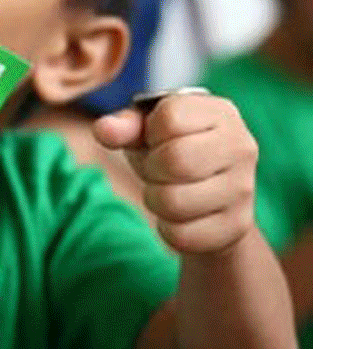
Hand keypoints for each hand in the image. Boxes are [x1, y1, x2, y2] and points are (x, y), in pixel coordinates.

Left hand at [94, 92, 258, 255]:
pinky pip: (181, 235)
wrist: (210, 199)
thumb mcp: (147, 132)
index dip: (150, 133)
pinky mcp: (237, 226)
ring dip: (156, 200)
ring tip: (168, 191)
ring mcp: (243, 188)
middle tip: (158, 171)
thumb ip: (125, 126)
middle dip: (152, 170)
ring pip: (174, 202)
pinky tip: (180, 216)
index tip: (158, 140)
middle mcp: (241, 146)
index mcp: (220, 113)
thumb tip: (104, 130)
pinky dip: (168, 229)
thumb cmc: (173, 152)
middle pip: (175, 161)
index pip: (170, 117)